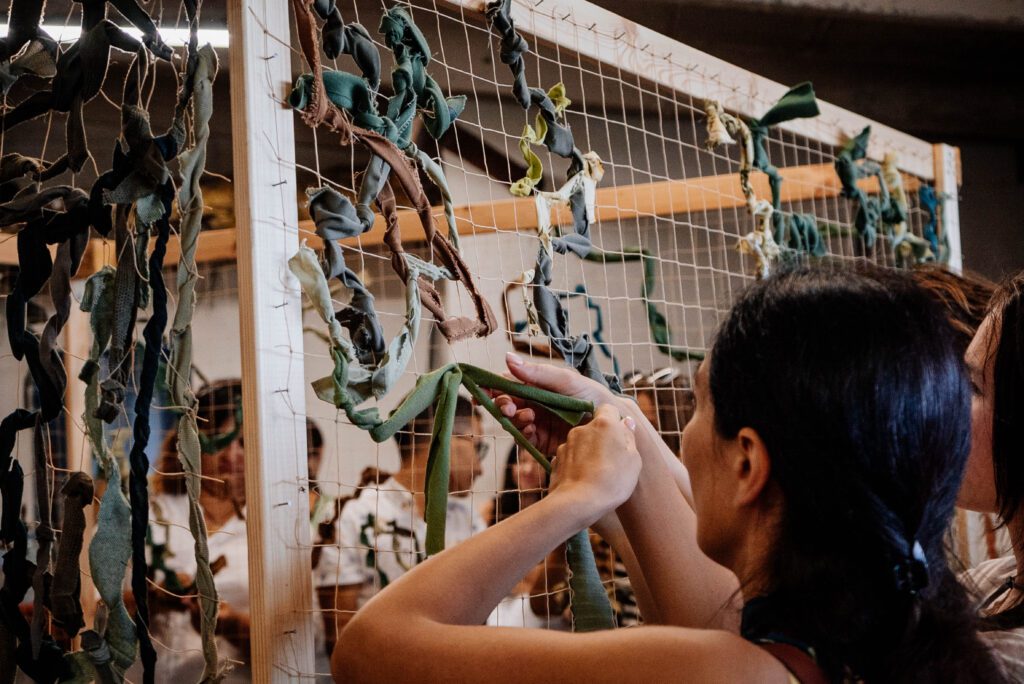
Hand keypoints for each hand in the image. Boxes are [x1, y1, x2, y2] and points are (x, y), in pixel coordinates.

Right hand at [494, 353, 617, 455]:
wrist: (612, 426)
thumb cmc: (592, 397)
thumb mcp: (566, 380)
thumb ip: (537, 372)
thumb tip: (506, 357)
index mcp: (537, 386)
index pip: (509, 384)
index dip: (494, 386)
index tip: (485, 389)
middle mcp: (534, 404)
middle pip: (506, 403)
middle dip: (502, 404)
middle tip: (507, 406)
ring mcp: (537, 424)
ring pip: (512, 422)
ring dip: (514, 419)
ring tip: (529, 417)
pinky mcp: (541, 443)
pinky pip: (523, 439)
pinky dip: (523, 433)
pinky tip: (532, 429)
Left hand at [550, 404, 640, 514]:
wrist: (578, 503)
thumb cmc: (613, 481)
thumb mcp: (633, 460)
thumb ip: (629, 438)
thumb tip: (626, 422)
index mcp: (604, 424)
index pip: (609, 408)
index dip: (615, 420)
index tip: (620, 436)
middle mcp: (582, 429)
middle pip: (594, 427)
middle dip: (602, 438)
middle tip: (612, 459)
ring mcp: (566, 444)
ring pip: (581, 442)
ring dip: (588, 451)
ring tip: (597, 473)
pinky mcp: (556, 460)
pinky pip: (570, 457)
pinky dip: (576, 464)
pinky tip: (583, 480)